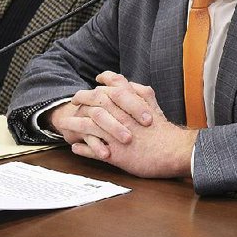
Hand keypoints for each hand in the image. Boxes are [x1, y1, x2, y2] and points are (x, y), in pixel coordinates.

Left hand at [57, 71, 197, 178]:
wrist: (172, 151)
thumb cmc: (163, 130)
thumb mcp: (152, 104)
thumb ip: (139, 92)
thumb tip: (127, 84)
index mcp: (129, 102)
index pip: (109, 86)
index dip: (100, 83)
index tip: (94, 83)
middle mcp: (119, 115)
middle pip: (93, 103)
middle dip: (81, 100)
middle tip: (74, 100)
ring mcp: (114, 135)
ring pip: (87, 126)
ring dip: (73, 124)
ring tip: (64, 125)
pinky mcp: (114, 153)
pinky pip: (92, 149)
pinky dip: (82, 147)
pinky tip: (75, 146)